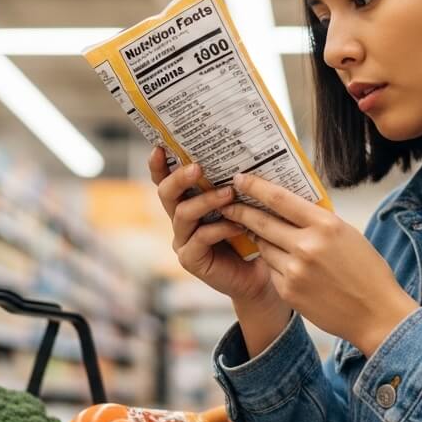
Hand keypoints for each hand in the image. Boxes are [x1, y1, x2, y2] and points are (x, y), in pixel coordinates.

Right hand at [148, 148, 286, 318]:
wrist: (261, 274)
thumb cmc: (254, 234)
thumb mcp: (244, 204)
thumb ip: (235, 184)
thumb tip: (245, 151)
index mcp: (188, 203)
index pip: (166, 180)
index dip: (159, 165)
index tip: (159, 147)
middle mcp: (180, 220)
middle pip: (166, 194)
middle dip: (179, 178)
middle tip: (197, 167)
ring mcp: (183, 241)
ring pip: (183, 214)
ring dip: (206, 201)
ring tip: (229, 193)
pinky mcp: (191, 259)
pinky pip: (200, 238)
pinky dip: (220, 229)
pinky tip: (239, 225)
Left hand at [220, 174, 418, 356]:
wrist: (376, 313)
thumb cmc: (366, 271)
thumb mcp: (347, 234)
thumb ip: (318, 221)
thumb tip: (289, 206)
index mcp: (326, 225)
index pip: (280, 199)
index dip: (255, 187)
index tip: (240, 179)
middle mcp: (307, 246)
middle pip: (262, 222)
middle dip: (240, 211)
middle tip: (228, 204)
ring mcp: (295, 270)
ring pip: (263, 246)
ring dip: (260, 239)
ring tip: (263, 235)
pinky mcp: (288, 291)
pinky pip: (271, 269)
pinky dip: (274, 263)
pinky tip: (287, 264)